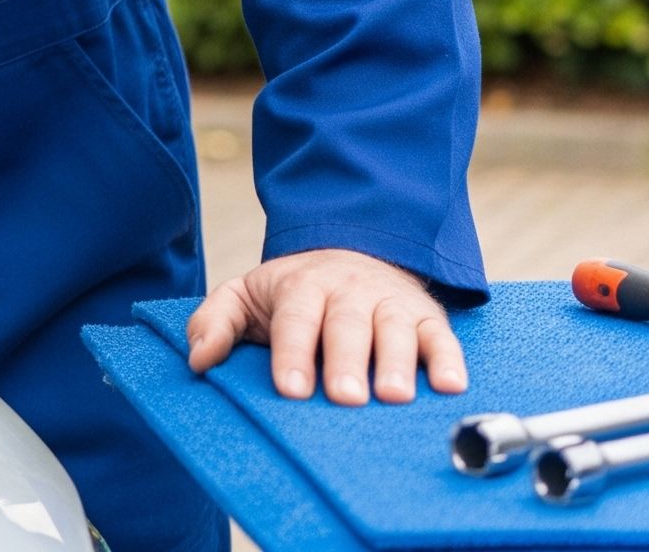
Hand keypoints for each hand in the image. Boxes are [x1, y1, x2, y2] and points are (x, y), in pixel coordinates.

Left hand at [186, 248, 467, 404]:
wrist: (351, 252)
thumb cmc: (293, 292)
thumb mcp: (245, 295)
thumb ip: (215, 322)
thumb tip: (198, 360)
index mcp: (301, 286)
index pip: (294, 321)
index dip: (292, 354)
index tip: (291, 390)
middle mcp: (348, 292)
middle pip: (347, 326)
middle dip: (346, 361)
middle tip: (345, 397)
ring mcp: (389, 303)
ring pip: (396, 330)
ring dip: (397, 362)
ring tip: (394, 396)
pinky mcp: (427, 317)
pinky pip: (441, 336)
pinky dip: (449, 360)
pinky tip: (450, 386)